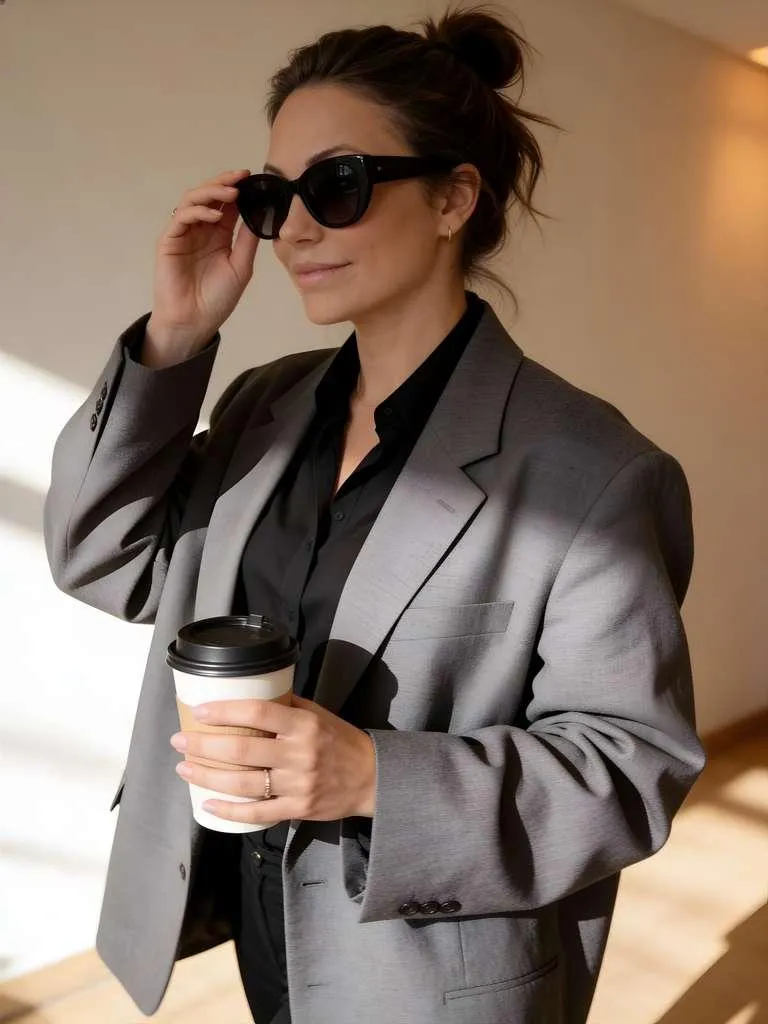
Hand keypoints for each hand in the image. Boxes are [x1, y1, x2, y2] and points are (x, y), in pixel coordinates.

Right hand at [146, 168, 259, 357]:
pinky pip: (182, 217)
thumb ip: (247, 240)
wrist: (194, 322)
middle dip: (225, 183)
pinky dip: (198, 211)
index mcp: (219, 235)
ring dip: (212, 192)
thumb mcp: (241, 267)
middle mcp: (201, 230)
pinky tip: (215, 215)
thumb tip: (260, 212)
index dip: (238, 189)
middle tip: (242, 176)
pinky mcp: (169, 240)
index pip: (228, 205)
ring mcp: (184, 233)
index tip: (252, 178)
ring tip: (231, 193)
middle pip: (210, 196)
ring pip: (193, 201)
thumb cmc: (217, 299)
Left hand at [169, 692, 376, 825]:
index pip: (258, 712)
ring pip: (243, 782)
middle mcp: (299, 753)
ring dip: (208, 776)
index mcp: (303, 724)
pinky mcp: (297, 809)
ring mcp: (297, 784)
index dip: (225, 710)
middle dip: (204, 744)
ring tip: (184, 769)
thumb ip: (286, 707)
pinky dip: (230, 811)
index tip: (199, 711)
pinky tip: (208, 804)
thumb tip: (248, 695)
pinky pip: (257, 813)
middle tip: (180, 740)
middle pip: (242, 748)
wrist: (371, 778)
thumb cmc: (340, 741)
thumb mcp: (318, 714)